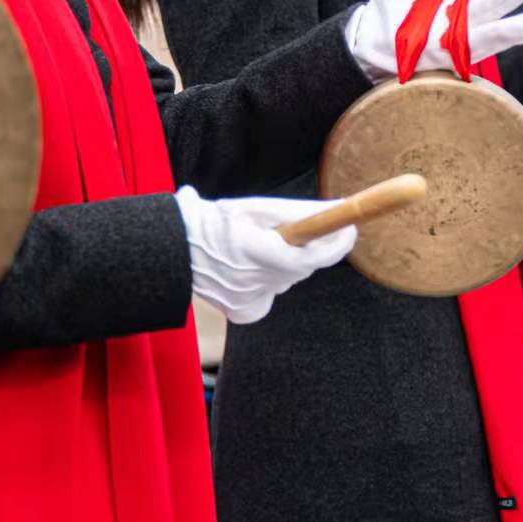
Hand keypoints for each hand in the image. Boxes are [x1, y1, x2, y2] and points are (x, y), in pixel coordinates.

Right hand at [176, 189, 358, 324]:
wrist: (172, 249)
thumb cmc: (216, 221)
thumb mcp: (255, 208)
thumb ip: (297, 212)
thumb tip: (337, 208)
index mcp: (256, 251)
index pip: (312, 256)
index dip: (337, 244)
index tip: (350, 230)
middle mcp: (254, 281)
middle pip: (302, 268)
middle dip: (306, 249)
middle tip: (296, 231)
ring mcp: (248, 301)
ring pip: (286, 280)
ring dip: (283, 264)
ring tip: (259, 247)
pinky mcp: (243, 312)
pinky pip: (270, 297)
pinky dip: (267, 283)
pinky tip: (248, 271)